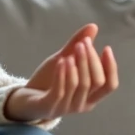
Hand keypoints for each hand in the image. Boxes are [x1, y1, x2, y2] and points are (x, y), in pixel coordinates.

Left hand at [3, 23, 118, 122]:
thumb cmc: (47, 82)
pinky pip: (60, 91)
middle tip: (84, 43)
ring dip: (80, 64)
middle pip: (96, 82)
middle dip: (92, 60)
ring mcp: (66, 108)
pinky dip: (63, 74)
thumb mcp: (63, 61)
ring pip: (80, 85)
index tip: (106, 47)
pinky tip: (62, 60)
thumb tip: (93, 27)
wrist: (23, 100)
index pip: (109, 85)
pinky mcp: (49, 106)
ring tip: (76, 47)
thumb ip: (77, 46)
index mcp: (90, 97)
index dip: (111, 67)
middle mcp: (81, 105)